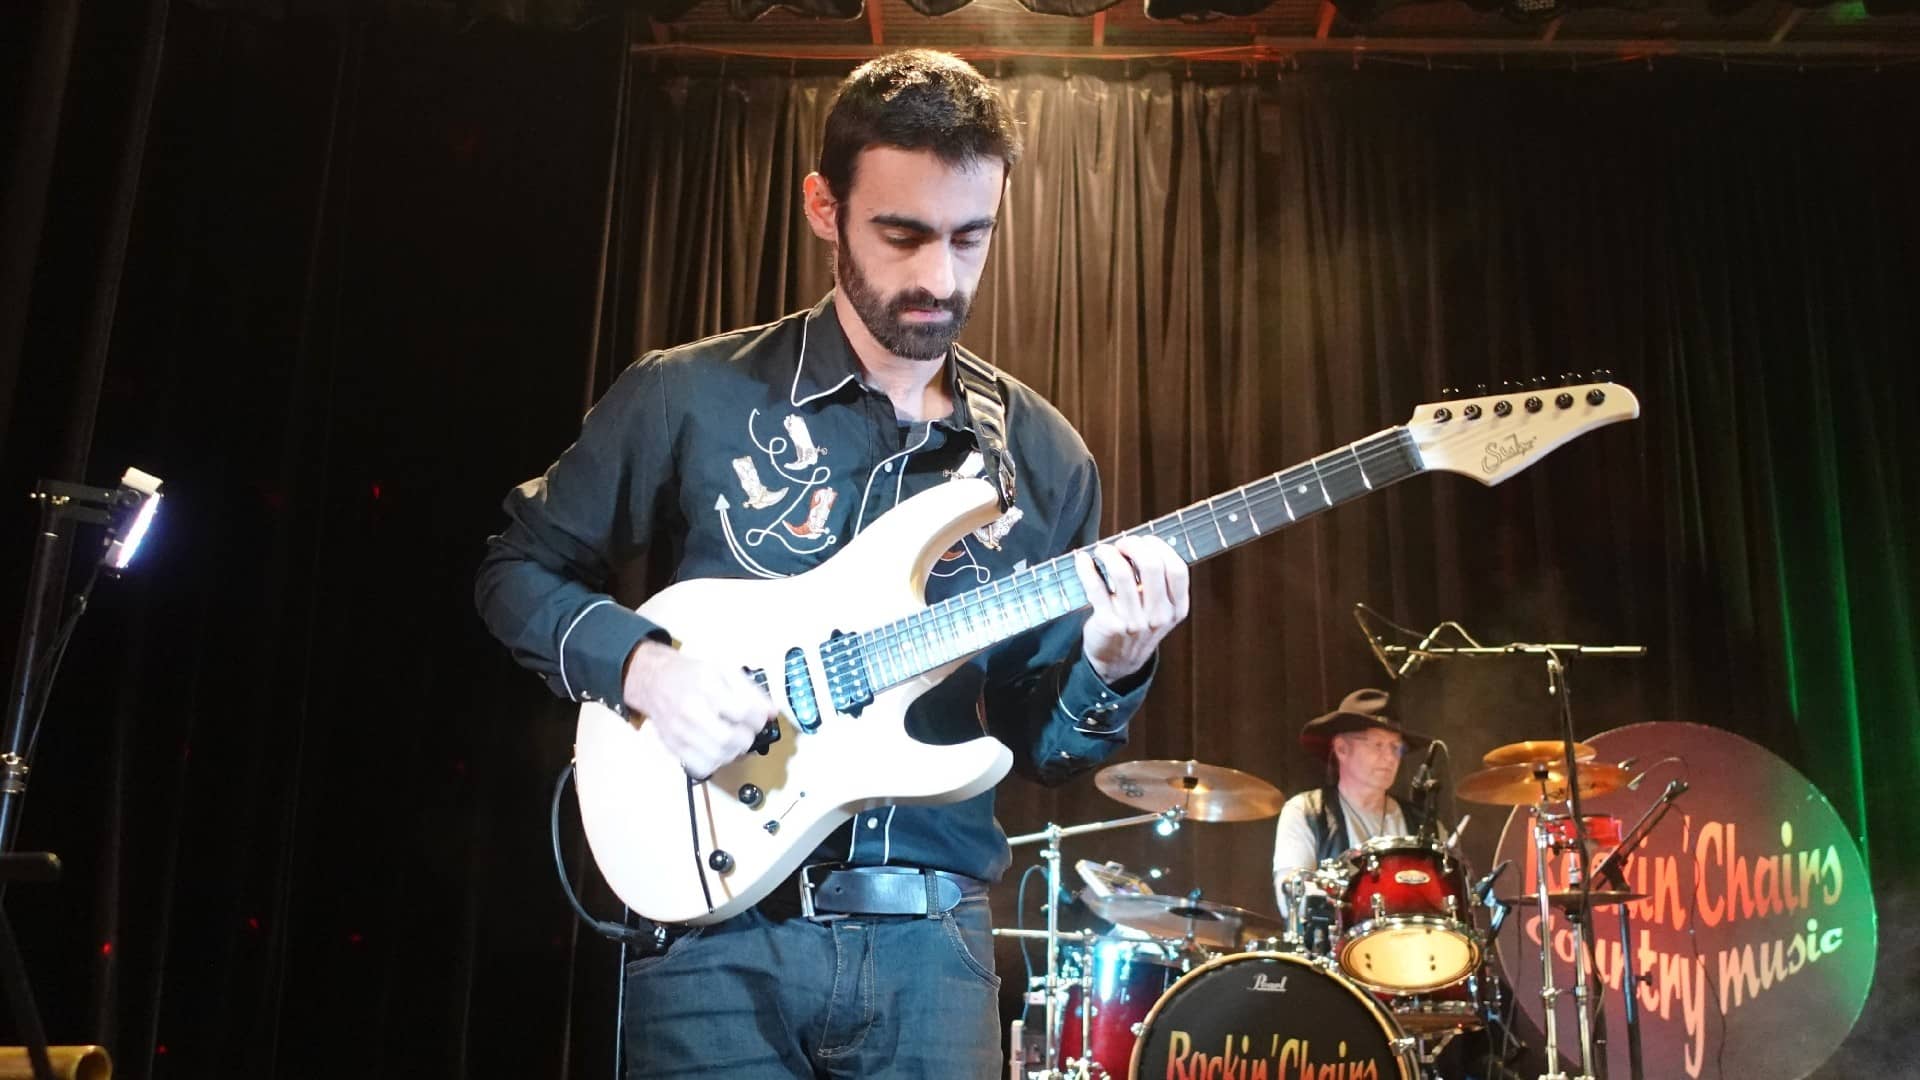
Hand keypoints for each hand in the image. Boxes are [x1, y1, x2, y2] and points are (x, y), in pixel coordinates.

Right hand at [621, 640, 778, 778]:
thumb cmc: (692, 674)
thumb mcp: (724, 669)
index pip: (743, 711)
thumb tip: (771, 712)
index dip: (759, 719)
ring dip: (735, 752)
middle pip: (730, 738)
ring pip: (718, 756)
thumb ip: (751, 690)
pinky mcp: (673, 747)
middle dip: (748, 738)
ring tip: (734, 739)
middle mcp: (690, 709)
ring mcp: (680, 731)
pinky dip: (717, 762)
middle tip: (748, 731)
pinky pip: (702, 766)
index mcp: (706, 684)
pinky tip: (718, 749)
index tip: (761, 718)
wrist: (655, 681)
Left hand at [1072, 535, 1190, 684]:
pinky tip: (1083, 560)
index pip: (1177, 569)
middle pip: (1152, 565)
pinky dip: (1086, 568)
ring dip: (1109, 553)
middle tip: (1122, 544)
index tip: (1146, 540)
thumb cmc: (1138, 625)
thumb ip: (1160, 583)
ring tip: (1103, 551)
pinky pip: (1095, 587)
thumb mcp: (1161, 611)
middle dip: (1134, 545)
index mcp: (1176, 609)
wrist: (1117, 662)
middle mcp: (1158, 616)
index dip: (1160, 547)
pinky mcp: (1108, 623)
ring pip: (1122, 573)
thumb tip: (1142, 543)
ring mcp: (1133, 621)